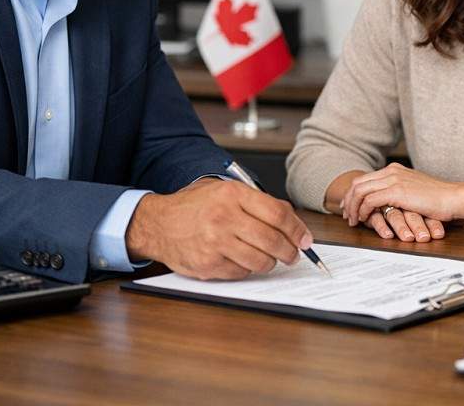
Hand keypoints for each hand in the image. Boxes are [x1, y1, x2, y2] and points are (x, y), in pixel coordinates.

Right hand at [125, 178, 312, 279]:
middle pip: (272, 240)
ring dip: (271, 263)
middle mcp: (224, 218)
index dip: (297, 230)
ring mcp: (214, 243)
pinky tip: (243, 260)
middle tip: (293, 254)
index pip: (277, 214)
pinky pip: (241, 273)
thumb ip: (258, 202)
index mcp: (232, 195)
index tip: (305, 239)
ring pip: (260, 261)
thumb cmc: (195, 207)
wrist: (158, 224)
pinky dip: (248, 269)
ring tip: (270, 258)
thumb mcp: (226, 191)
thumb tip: (291, 220)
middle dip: (290, 251)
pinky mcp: (207, 265)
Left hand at [341, 163, 458, 239]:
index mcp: (395, 169)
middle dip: (348, 199)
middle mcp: (392, 171)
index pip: (365, 178)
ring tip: (352, 220)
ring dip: (353, 206)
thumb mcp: (416, 190)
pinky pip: (370, 200)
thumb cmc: (439, 198)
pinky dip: (363, 210)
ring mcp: (393, 180)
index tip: (349, 204)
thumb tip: (391, 200)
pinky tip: (364, 219)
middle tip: (345, 214)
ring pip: (360, 191)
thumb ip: (402, 190)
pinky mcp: (396, 191)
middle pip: (358, 183)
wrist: (453, 197)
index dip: (354, 193)